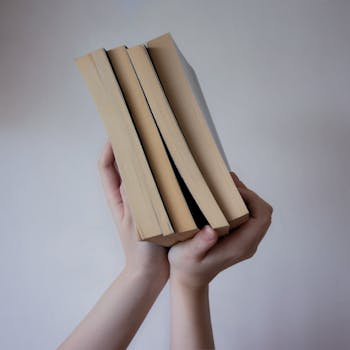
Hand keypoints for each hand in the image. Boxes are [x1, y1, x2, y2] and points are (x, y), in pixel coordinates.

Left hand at [99, 141, 168, 279]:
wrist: (150, 273)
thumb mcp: (136, 223)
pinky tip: (172, 169)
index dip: (109, 148)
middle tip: (141, 132)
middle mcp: (127, 197)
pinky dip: (160, 175)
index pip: (106, 167)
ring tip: (157, 145)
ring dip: (145, 160)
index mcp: (117, 199)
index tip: (117, 131)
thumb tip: (131, 171)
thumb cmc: (140, 251)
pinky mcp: (155, 207)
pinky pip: (156, 186)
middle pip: (123, 166)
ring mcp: (141, 202)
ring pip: (141, 174)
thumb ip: (134, 199)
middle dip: (128, 148)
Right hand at [168, 172, 272, 289]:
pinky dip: (241, 203)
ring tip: (226, 184)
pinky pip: (249, 217)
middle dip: (249, 194)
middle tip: (228, 182)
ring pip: (258, 213)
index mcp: (240, 246)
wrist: (190, 279)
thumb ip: (200, 243)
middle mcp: (248, 244)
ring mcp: (246, 242)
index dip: (252, 199)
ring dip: (245, 197)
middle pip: (263, 213)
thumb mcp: (187, 254)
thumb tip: (212, 230)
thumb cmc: (186, 266)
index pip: (261, 217)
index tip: (232, 190)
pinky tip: (225, 196)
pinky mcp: (240, 239)